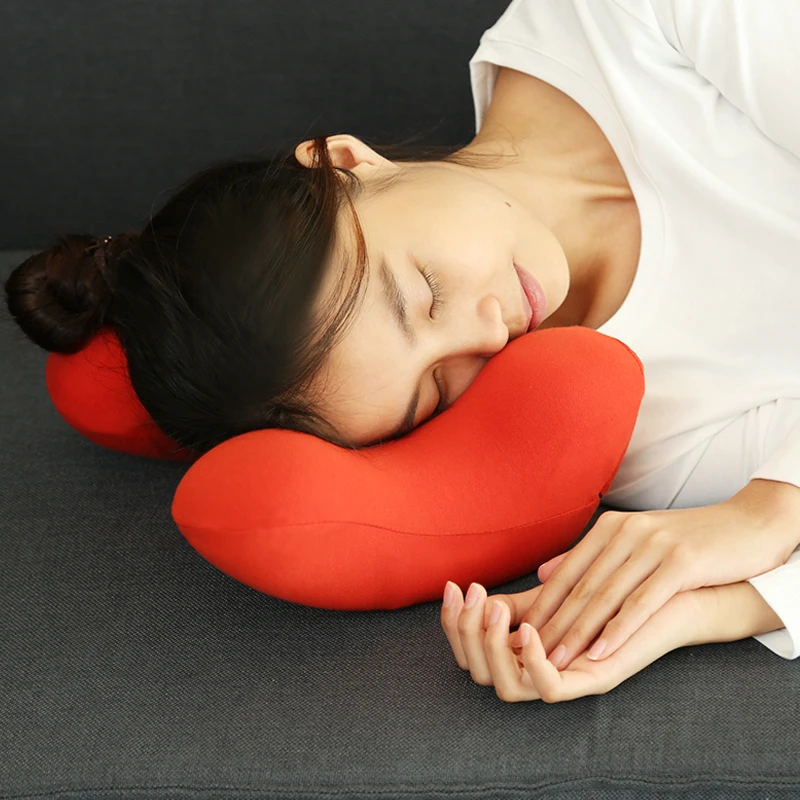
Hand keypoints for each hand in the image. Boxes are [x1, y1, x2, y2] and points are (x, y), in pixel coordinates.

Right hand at [441, 579, 712, 701]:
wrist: (679, 591)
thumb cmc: (624, 585)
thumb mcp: (564, 586)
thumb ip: (526, 595)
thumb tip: (478, 589)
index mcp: (530, 648)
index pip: (473, 650)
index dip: (454, 623)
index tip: (453, 586)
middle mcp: (544, 669)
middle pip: (480, 672)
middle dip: (463, 633)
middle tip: (467, 594)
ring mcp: (568, 677)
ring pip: (507, 686)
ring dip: (491, 646)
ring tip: (492, 609)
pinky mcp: (595, 679)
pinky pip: (550, 688)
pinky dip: (531, 663)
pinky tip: (527, 629)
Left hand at [511, 483, 799, 671]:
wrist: (751, 524)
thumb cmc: (688, 540)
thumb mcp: (635, 541)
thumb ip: (590, 557)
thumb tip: (545, 574)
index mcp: (610, 527)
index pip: (568, 571)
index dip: (543, 605)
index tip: (522, 634)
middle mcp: (625, 532)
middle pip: (581, 585)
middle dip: (552, 623)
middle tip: (529, 653)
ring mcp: (652, 545)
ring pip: (605, 596)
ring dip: (578, 632)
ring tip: (556, 660)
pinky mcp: (680, 561)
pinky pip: (642, 602)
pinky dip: (619, 629)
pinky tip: (601, 653)